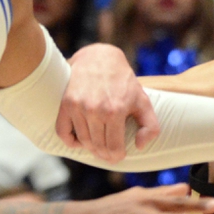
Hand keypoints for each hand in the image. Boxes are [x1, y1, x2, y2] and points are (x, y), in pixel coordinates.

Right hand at [57, 44, 159, 163]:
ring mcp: (78, 107)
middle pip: (97, 147)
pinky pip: (62, 132)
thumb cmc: (123, 81)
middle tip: (109, 154)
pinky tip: (80, 140)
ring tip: (98, 147)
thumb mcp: (143, 100)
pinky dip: (70, 141)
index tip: (119, 155)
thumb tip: (139, 147)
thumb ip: (150, 126)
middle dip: (105, 155)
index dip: (117, 156)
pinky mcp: (66, 103)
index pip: (114, 148)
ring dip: (90, 148)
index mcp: (115, 110)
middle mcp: (95, 110)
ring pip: (82, 141)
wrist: (99, 57)